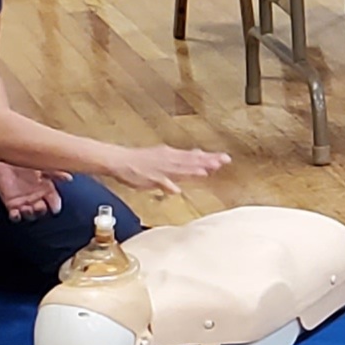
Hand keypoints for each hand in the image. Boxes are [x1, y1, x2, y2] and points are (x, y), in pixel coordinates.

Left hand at [0, 161, 66, 220]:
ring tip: (27, 208)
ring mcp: (24, 202)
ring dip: (29, 214)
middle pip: (42, 210)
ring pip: (30, 214)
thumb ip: (55, 173)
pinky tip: (15, 212)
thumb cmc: (25, 160)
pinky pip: (15, 215)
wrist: (5, 158)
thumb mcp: (42, 165)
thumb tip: (69, 178)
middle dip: (41, 211)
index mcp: (46, 189)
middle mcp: (36, 197)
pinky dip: (16, 216)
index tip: (55, 208)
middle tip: (39, 206)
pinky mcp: (11, 204)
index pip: (54, 201)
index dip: (55, 205)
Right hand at [98, 143, 230, 194]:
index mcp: (171, 155)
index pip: (194, 156)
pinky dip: (168, 184)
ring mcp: (160, 168)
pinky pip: (160, 181)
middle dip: (208, 161)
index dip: (209, 157)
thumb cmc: (139, 161)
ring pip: (179, 169)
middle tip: (225, 160)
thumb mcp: (162, 159)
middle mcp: (168, 159)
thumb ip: (179, 165)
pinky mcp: (149, 177)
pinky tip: (176, 189)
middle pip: (191, 160)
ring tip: (207, 171)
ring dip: (193, 170)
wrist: (119, 160)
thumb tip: (195, 164)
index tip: (224, 158)